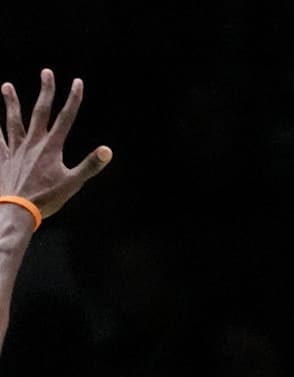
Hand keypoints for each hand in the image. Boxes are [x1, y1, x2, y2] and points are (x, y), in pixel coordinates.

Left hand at [1, 68, 111, 218]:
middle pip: (40, 112)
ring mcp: (16, 150)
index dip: (73, 99)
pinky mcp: (4, 159)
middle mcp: (33, 143)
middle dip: (46, 91)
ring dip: (11, 103)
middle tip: (47, 72)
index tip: (77, 82)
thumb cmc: (47, 198)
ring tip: (6, 86)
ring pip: (13, 121)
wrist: (16, 210)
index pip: (65, 118)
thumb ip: (90, 165)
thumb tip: (107, 150)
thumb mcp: (73, 183)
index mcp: (51, 147)